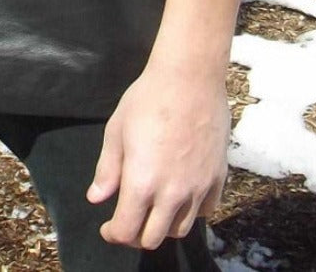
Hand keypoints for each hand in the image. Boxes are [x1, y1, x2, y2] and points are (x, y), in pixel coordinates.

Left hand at [86, 55, 229, 248]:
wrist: (190, 77)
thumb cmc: (147, 98)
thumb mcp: (117, 130)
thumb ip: (108, 169)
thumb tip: (96, 198)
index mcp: (142, 182)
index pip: (126, 231)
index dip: (112, 234)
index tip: (108, 226)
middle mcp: (172, 193)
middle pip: (153, 239)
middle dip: (136, 235)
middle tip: (130, 218)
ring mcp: (199, 187)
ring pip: (181, 229)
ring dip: (164, 225)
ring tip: (156, 208)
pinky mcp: (218, 177)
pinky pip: (206, 210)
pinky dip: (192, 210)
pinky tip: (183, 195)